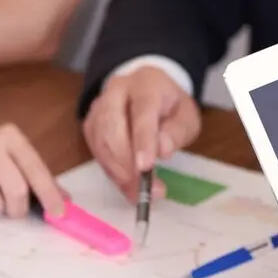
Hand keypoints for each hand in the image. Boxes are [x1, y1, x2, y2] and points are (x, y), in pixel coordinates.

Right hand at [83, 65, 200, 201]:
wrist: (148, 90)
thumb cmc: (170, 106)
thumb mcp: (186, 116)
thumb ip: (177, 131)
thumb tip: (162, 150)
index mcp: (146, 84)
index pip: (142, 112)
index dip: (142, 141)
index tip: (146, 167)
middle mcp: (116, 91)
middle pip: (112, 127)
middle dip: (126, 163)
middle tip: (143, 189)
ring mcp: (99, 107)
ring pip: (100, 141)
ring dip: (118, 172)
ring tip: (138, 193)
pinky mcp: (90, 124)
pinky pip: (96, 151)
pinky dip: (111, 172)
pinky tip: (126, 184)